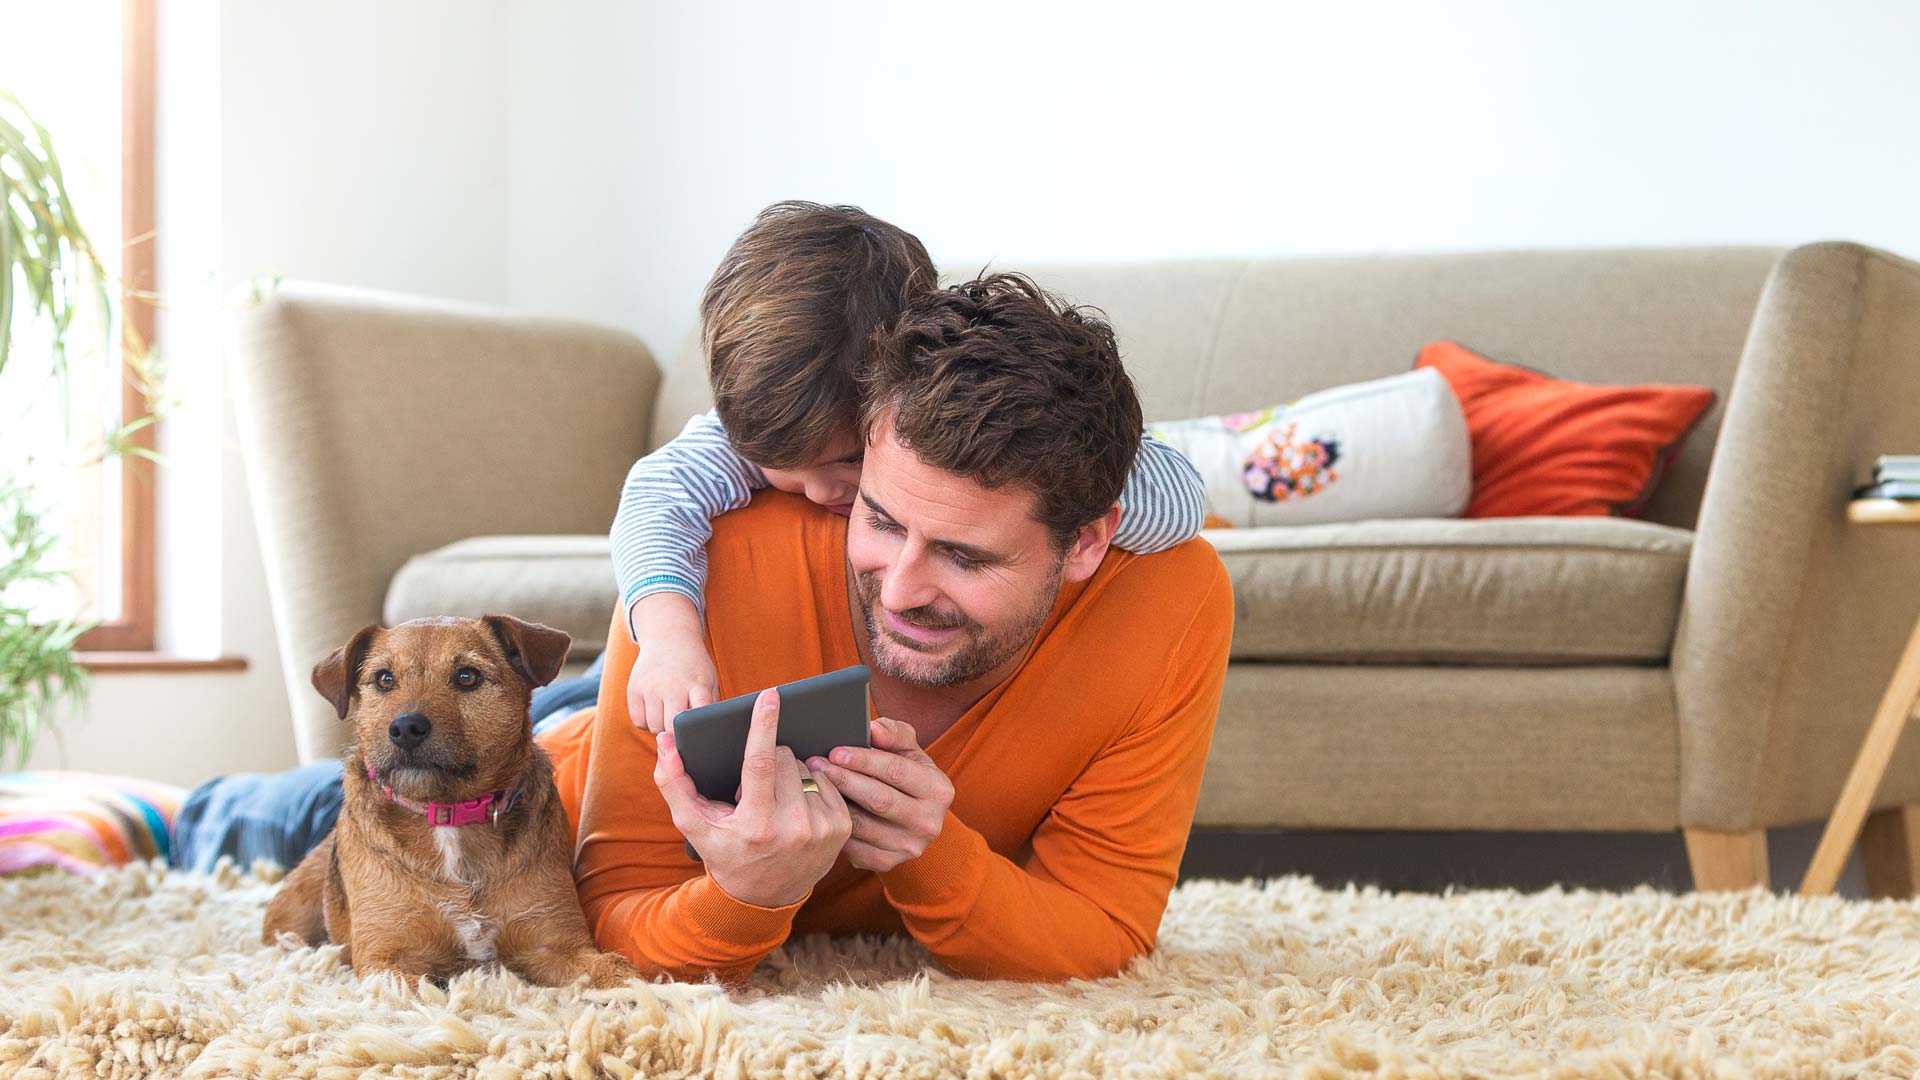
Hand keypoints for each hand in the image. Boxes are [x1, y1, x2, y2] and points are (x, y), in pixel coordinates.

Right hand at [626, 595, 718, 735]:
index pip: (700, 710)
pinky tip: (655, 710)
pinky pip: (638, 722)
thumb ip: (708, 707)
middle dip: (677, 734)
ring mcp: (651, 687)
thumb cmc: (693, 668)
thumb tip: (708, 735)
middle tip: (682, 728)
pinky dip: (646, 722)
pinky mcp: (634, 689)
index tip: (697, 735)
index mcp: (697, 685)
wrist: (669, 639)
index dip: (699, 726)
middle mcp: (672, 685)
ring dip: (661, 728)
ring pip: (654, 728)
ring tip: (669, 714)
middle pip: (671, 728)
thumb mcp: (708, 681)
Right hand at [652, 688, 851, 907]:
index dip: (763, 725)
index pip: (760, 763)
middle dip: (769, 758)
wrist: (764, 897)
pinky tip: (797, 804)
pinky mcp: (842, 828)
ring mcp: (821, 830)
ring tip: (776, 801)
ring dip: (789, 773)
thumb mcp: (693, 824)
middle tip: (756, 787)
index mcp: (755, 825)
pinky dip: (811, 783)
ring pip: (806, 766)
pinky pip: (827, 780)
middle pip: (784, 757)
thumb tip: (666, 740)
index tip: (770, 695)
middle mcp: (793, 829)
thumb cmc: (724, 852)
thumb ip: (674, 782)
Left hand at [807, 718, 953, 871]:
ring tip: (812, 784)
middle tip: (815, 765)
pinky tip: (820, 811)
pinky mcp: (888, 863)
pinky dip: (834, 828)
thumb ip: (894, 733)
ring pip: (862, 825)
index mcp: (939, 790)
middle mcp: (929, 822)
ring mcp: (909, 847)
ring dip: (833, 804)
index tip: (835, 751)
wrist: (913, 819)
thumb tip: (873, 729)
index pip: (896, 771)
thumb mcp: (908, 750)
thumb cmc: (905, 775)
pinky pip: (853, 847)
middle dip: (844, 780)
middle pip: (879, 800)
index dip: (863, 760)